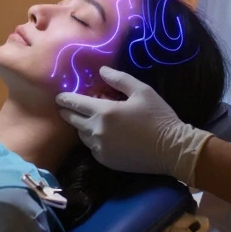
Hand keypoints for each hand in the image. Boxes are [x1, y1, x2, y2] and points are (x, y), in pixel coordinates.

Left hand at [56, 66, 211, 184]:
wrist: (172, 149)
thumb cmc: (158, 117)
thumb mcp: (142, 91)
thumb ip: (119, 79)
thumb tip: (102, 70)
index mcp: (104, 112)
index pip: (75, 103)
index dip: (65, 99)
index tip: (58, 97)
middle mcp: (97, 131)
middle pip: (73, 120)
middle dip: (68, 112)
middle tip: (66, 108)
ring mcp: (100, 148)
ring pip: (82, 135)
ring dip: (81, 126)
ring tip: (87, 120)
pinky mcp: (106, 160)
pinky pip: (92, 148)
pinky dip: (93, 140)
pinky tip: (101, 135)